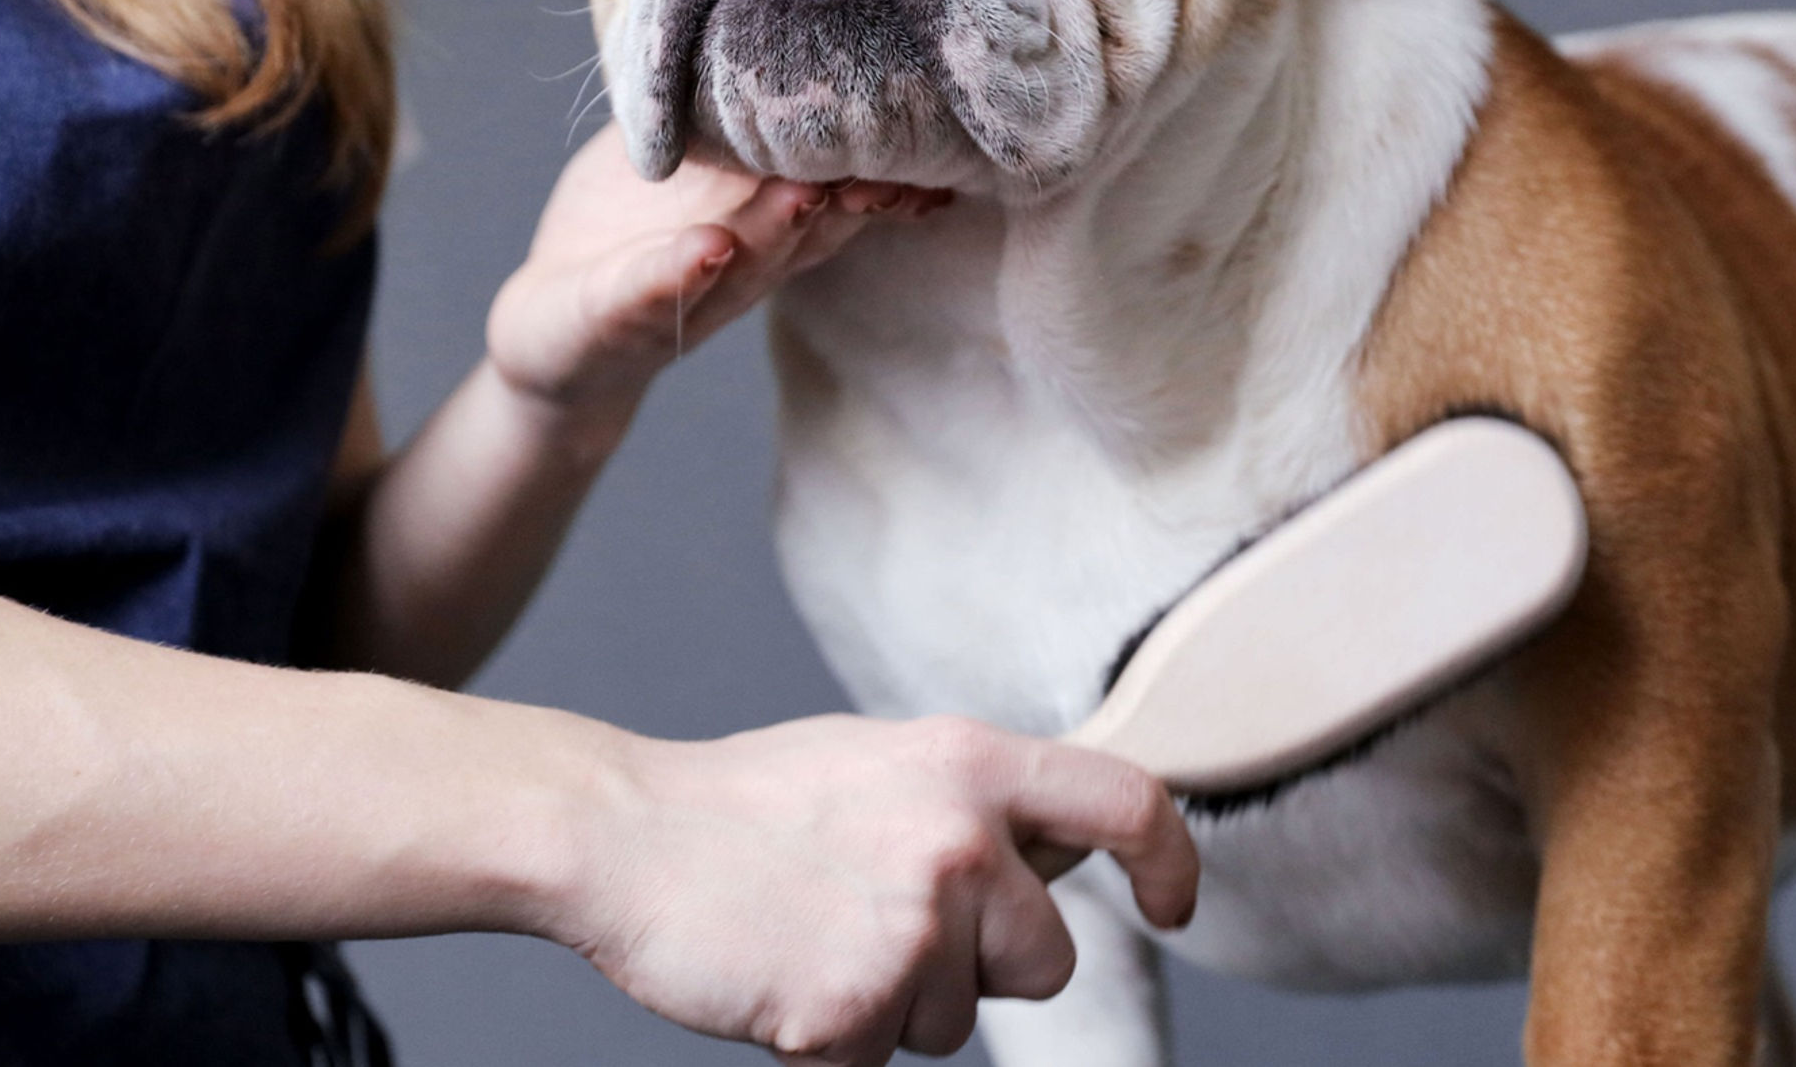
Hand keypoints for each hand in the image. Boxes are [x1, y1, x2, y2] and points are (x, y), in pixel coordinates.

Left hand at [485, 122, 946, 422]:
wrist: (551, 336)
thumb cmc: (627, 234)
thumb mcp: (681, 161)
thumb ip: (722, 104)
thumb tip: (771, 6)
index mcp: (759, 218)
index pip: (835, 193)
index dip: (885, 172)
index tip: (932, 140)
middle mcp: (739, 259)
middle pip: (806, 229)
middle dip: (847, 198)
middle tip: (888, 167)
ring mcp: (680, 292)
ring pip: (743, 261)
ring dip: (777, 230)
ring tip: (804, 195)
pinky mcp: (611, 317)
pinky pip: (646, 295)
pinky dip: (676, 276)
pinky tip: (704, 249)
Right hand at [554, 715, 1197, 1065]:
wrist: (623, 837)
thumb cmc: (753, 804)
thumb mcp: (885, 759)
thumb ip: (978, 798)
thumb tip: (1070, 848)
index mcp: (970, 763)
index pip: (1127, 802)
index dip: (1169, 862)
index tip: (1171, 908)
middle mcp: (958, 840)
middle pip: (1048, 959)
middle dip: (984, 967)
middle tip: (884, 924)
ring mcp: (909, 929)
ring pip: (960, 1021)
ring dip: (898, 1003)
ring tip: (818, 935)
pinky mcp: (853, 1010)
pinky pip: (883, 1059)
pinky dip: (837, 1038)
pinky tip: (785, 975)